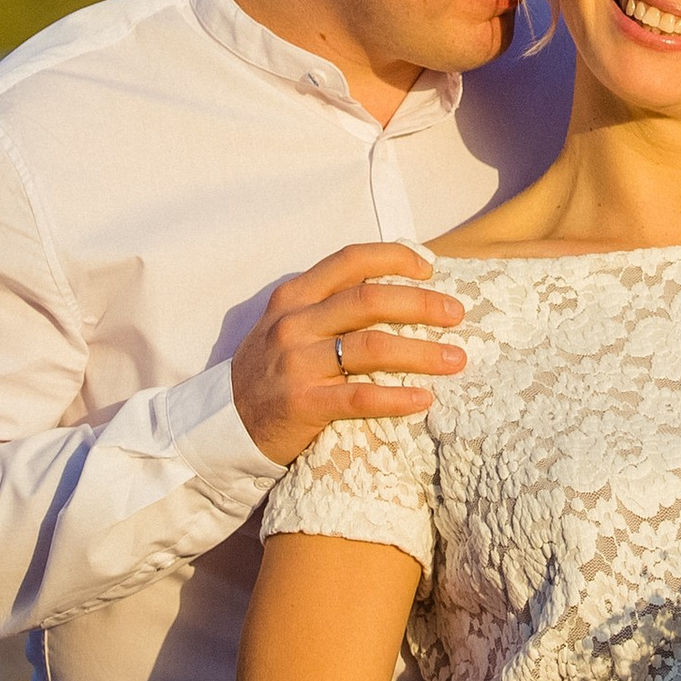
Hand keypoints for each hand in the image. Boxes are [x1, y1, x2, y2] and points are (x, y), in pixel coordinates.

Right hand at [229, 244, 460, 466]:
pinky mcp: (302, 404)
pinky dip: (397, 397)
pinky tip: (423, 399)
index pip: (350, 261)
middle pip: (370, 300)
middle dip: (421, 304)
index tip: (429, 267)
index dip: (394, 256)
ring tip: (455, 359)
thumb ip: (328, 304)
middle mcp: (295, 324)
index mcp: (294, 296)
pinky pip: (360, 396)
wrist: (224, 424)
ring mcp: (297, 364)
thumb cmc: (270, 370)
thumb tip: (396, 289)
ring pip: (372, 347)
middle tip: (456, 314)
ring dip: (422, 352)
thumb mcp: (288, 324)